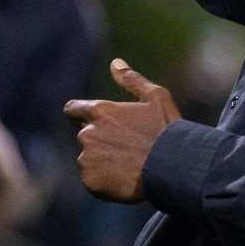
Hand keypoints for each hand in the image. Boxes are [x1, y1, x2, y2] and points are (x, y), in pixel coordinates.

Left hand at [64, 59, 180, 203]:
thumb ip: (131, 80)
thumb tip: (115, 63)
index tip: (88, 121)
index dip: (79, 115)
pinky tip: (126, 179)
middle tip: (127, 148)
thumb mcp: (156, 97)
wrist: (173, 167)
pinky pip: (93, 181)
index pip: (72, 110)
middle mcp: (88, 134)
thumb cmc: (166, 130)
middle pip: (85, 136)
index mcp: (100, 112)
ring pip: (90, 159)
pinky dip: (105, 181)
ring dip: (103, 161)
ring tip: (129, 165)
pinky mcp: (91, 182)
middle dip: (101, 140)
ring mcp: (87, 159)